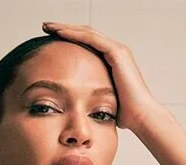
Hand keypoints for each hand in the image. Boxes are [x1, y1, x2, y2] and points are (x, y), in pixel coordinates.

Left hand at [42, 23, 185, 164]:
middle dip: (64, 28)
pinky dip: (75, 34)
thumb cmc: (123, 114)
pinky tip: (59, 33)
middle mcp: (115, 51)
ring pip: (87, 32)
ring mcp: (117, 50)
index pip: (86, 43)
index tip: (49, 38)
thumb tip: (77, 104)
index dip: (68, 38)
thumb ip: (91, 96)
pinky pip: (91, 38)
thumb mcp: (101, 101)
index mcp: (112, 60)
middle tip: (45, 26)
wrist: (139, 117)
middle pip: (85, 33)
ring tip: (48, 26)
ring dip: (66, 28)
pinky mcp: (117, 53)